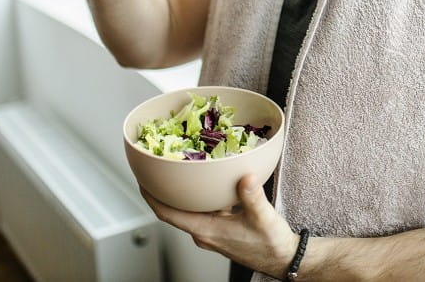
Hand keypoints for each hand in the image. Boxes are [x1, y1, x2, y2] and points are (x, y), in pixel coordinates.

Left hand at [141, 174, 299, 278]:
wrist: (282, 257)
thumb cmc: (270, 244)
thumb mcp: (262, 217)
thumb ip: (252, 197)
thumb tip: (245, 177)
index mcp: (206, 230)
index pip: (168, 214)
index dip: (151, 197)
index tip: (141, 179)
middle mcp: (204, 231)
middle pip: (174, 210)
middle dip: (164, 190)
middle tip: (159, 166)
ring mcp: (212, 231)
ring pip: (189, 209)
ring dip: (182, 192)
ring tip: (181, 169)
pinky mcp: (221, 228)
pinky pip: (204, 208)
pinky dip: (201, 195)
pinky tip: (210, 181)